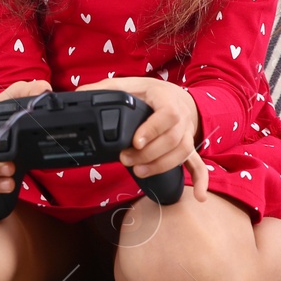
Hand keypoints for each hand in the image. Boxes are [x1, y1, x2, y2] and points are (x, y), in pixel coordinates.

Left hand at [77, 76, 205, 200]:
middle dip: (149, 153)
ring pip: (182, 152)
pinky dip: (200, 180)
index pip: (167, 114)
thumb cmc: (151, 93)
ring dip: (162, 165)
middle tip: (125, 159)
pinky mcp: (188, 147)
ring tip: (139, 172)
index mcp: (166, 99)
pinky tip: (199, 196)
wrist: (177, 97)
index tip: (135, 141)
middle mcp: (181, 118)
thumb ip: (105, 89)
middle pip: (172, 139)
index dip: (152, 129)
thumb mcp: (130, 84)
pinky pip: (198, 164)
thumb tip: (80, 95)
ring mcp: (186, 134)